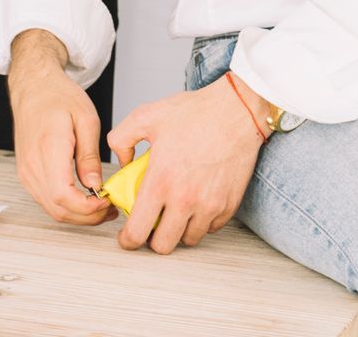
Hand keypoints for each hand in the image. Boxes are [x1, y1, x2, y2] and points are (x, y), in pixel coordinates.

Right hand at [8, 31, 115, 225]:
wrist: (33, 86)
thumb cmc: (58, 96)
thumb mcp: (86, 119)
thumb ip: (89, 156)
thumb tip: (95, 186)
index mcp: (48, 149)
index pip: (64, 196)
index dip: (89, 208)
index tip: (108, 201)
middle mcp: (32, 164)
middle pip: (59, 209)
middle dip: (88, 216)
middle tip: (111, 208)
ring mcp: (26, 170)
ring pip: (52, 209)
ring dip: (78, 215)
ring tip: (101, 205)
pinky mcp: (26, 172)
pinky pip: (46, 200)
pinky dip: (66, 206)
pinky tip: (84, 199)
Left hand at [105, 76, 264, 253]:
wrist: (236, 112)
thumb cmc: (194, 113)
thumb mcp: (145, 117)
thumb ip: (121, 140)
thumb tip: (122, 163)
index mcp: (160, 182)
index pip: (138, 231)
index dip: (128, 240)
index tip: (127, 237)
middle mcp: (185, 200)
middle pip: (163, 245)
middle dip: (152, 239)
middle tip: (150, 224)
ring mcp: (209, 206)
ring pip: (188, 240)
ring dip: (177, 230)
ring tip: (173, 210)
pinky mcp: (229, 206)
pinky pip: (210, 228)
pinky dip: (199, 222)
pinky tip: (194, 202)